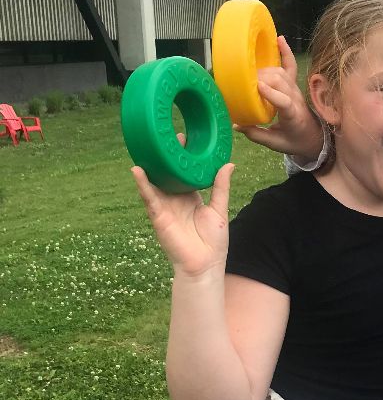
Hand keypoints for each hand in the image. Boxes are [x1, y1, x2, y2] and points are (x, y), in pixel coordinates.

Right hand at [131, 137, 234, 278]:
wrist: (205, 264)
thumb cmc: (213, 241)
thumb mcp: (219, 208)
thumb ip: (221, 186)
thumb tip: (228, 164)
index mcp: (190, 198)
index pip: (184, 173)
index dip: (183, 158)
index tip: (185, 138)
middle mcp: (176, 200)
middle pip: (168, 175)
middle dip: (167, 157)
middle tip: (167, 135)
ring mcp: (166, 207)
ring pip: (155, 183)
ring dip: (151, 166)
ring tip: (148, 146)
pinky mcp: (159, 216)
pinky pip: (149, 198)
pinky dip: (143, 184)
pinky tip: (137, 170)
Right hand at [234, 36, 324, 158]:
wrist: (313, 136)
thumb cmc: (294, 140)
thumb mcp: (276, 144)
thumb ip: (256, 135)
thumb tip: (236, 125)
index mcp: (293, 116)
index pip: (285, 102)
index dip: (272, 93)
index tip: (257, 87)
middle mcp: (295, 99)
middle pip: (280, 82)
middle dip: (261, 79)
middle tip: (243, 83)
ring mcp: (295, 89)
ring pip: (281, 72)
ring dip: (265, 70)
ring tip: (249, 73)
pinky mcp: (294, 84)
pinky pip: (291, 65)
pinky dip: (285, 51)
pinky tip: (279, 39)